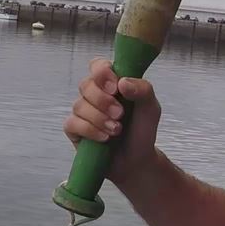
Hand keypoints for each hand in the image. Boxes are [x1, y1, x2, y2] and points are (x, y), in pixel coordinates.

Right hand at [63, 56, 161, 182]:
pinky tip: (104, 138)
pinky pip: (73, 123)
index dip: (102, 72)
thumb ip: (143, 90)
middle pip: (86, 84)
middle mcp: (95, 94)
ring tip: (117, 130)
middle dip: (103, 100)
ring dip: (100, 118)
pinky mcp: (74, 129)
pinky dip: (90, 130)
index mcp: (112, 83)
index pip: (98, 65)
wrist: (136, 160)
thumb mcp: (151, 108)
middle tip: (121, 114)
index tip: (115, 87)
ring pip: (79, 105)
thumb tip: (122, 82)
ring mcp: (83, 111)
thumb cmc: (142, 130)